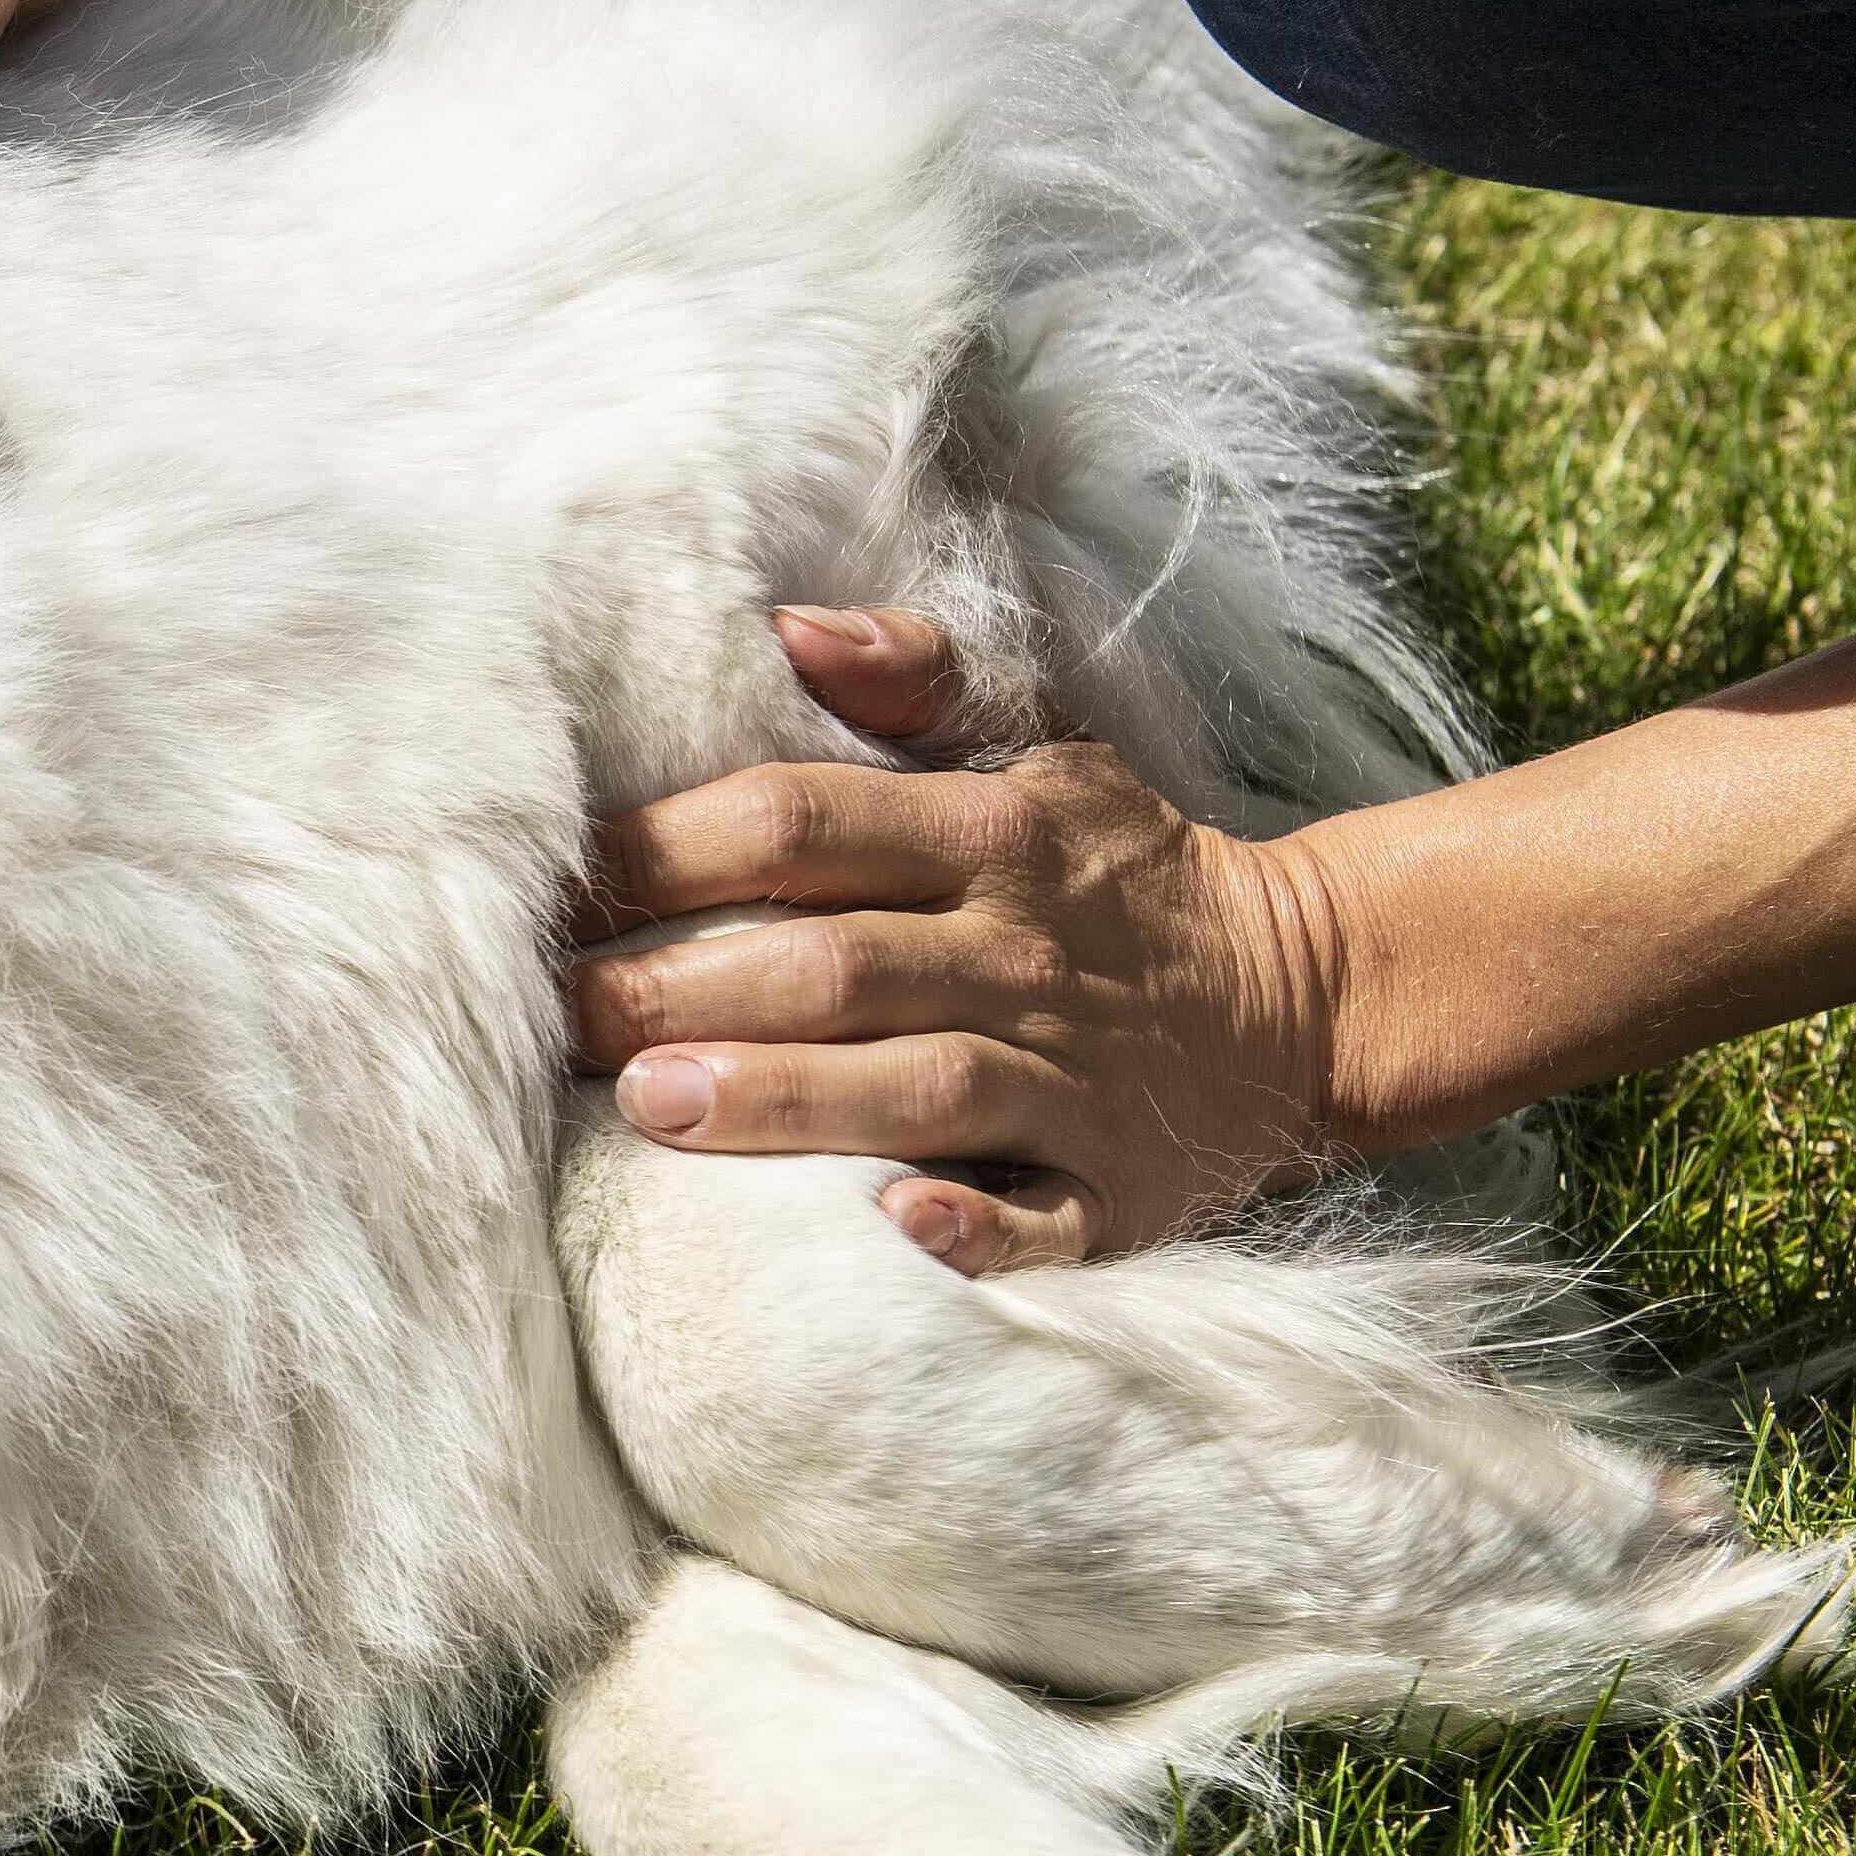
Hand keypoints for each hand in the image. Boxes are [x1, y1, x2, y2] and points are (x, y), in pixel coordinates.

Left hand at [563, 608, 1358, 1274]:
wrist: (1306, 995)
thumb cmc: (1114, 873)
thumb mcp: (1041, 746)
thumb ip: (914, 679)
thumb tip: (785, 625)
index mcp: (989, 835)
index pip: (799, 823)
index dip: (665, 848)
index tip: (551, 882)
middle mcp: (1021, 954)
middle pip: (832, 963)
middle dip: (680, 989)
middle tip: (550, 1021)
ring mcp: (1071, 1081)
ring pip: (917, 1085)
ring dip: (787, 1098)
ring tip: (654, 1107)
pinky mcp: (1114, 1192)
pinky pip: (1039, 1220)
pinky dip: (969, 1230)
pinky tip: (885, 1230)